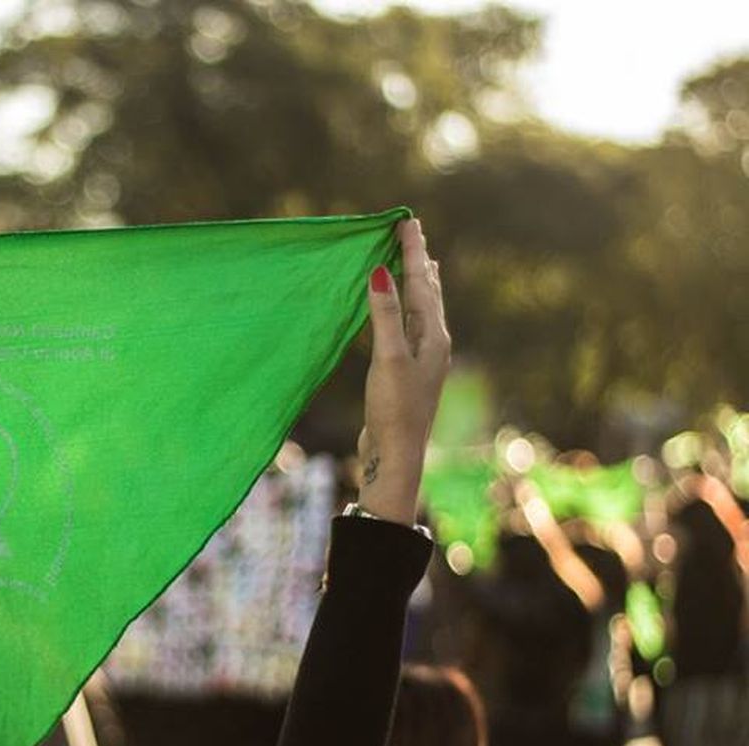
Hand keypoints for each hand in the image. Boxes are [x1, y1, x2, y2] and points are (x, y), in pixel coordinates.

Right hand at [357, 218, 450, 525]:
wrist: (397, 454)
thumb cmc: (394, 408)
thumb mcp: (389, 359)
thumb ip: (386, 315)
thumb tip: (381, 272)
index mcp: (433, 336)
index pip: (422, 282)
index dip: (413, 252)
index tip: (408, 222)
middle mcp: (433, 343)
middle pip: (429, 291)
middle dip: (420, 261)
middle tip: (415, 233)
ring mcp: (422, 358)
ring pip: (423, 308)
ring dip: (418, 282)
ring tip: (419, 262)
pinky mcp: (408, 371)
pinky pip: (410, 325)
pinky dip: (407, 306)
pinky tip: (403, 312)